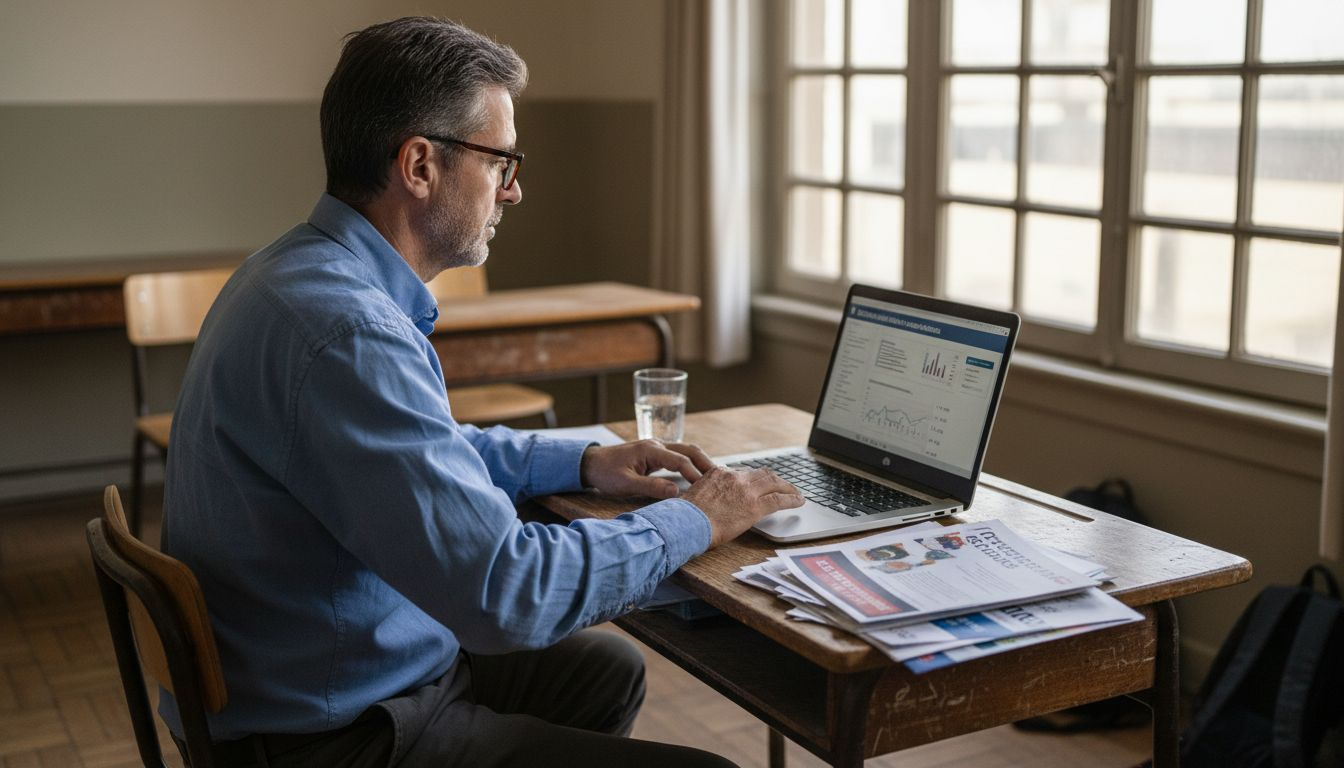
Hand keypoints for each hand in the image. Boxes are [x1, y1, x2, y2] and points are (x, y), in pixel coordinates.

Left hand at [580, 440, 715, 499]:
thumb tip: (677, 492)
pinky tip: (697, 475)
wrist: (590, 464)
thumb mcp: (627, 484)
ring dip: (700, 462)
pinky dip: (690, 464)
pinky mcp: (654, 454)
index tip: (707, 488)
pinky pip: (678, 456)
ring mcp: (656, 447)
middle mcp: (656, 444)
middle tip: (721, 478)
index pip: (680, 460)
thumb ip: (652, 487)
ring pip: (685, 451)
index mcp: (650, 450)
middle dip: (705, 463)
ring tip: (714, 477)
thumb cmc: (606, 473)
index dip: (695, 474)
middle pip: (689, 450)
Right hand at [681, 467, 805, 547]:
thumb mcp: (694, 496)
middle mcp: (734, 478)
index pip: (741, 473)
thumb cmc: (685, 516)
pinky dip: (792, 499)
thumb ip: (707, 493)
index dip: (753, 479)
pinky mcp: (755, 506)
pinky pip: (779, 499)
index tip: (758, 483)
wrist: (686, 523)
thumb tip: (710, 502)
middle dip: (774, 480)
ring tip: (795, 492)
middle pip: (761, 474)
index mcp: (718, 473)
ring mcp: (746, 490)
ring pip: (774, 483)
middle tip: (782, 485)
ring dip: (787, 487)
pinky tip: (799, 501)